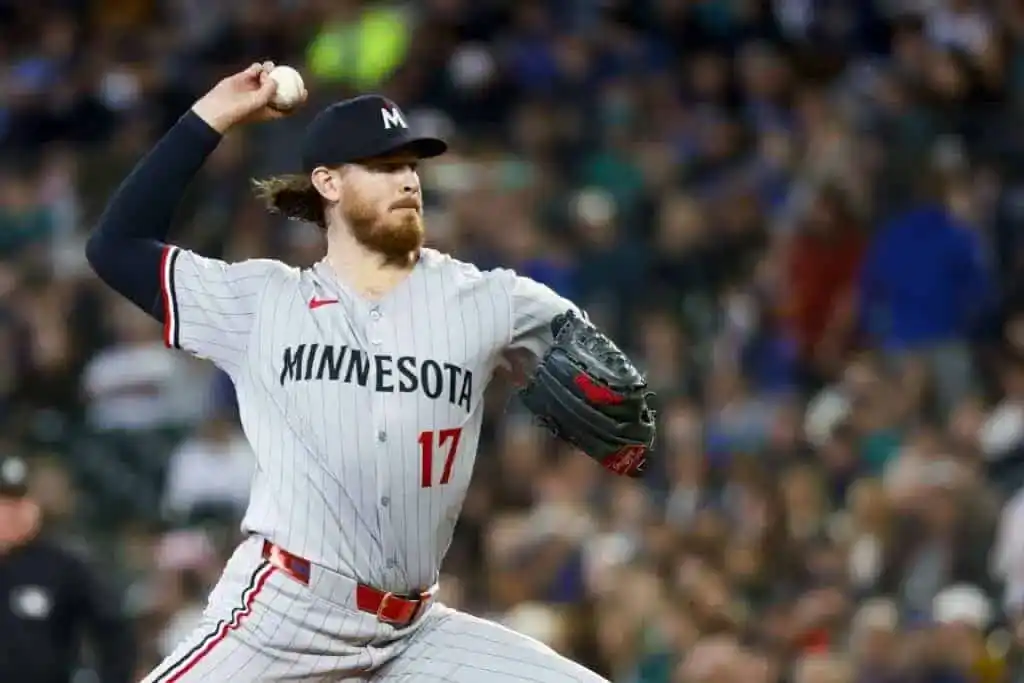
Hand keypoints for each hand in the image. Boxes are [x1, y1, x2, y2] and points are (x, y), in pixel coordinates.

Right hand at [191, 62, 307, 133]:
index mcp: (270, 109)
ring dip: (270, 69)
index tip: (305, 91)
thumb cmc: (240, 110)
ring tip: (269, 67)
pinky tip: (258, 68)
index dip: (298, 99)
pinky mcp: (243, 78)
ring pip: (267, 76)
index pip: (288, 106)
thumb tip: (275, 79)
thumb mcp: (258, 102)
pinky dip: (258, 67)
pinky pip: (254, 69)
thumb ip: (269, 90)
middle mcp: (263, 98)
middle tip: (289, 71)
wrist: (217, 108)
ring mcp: (253, 87)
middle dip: (285, 79)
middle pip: (280, 87)